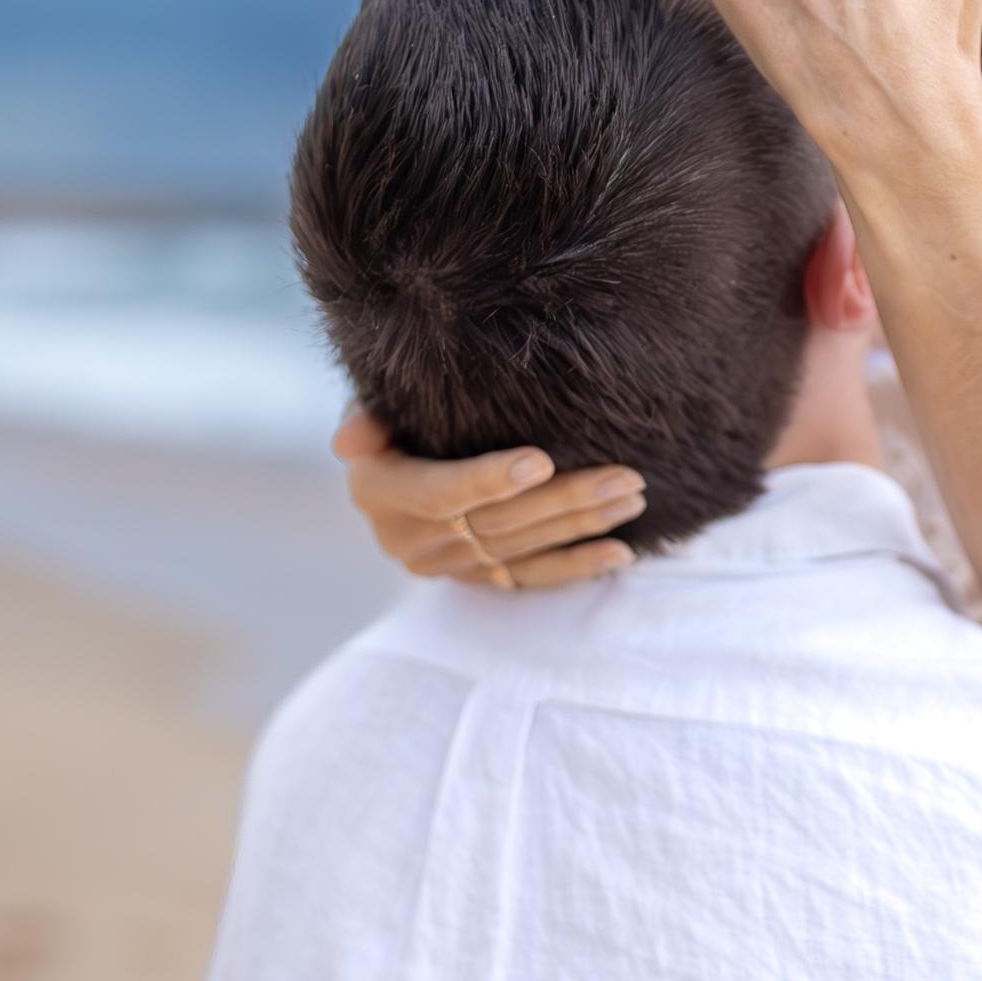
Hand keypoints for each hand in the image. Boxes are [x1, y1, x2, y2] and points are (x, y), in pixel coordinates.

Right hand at [333, 408, 646, 588]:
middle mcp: (406, 539)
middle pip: (496, 524)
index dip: (489, 480)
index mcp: (377, 493)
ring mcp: (444, 565)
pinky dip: (577, 566)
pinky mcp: (474, 579)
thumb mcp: (376, 401)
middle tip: (625, 477)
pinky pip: (531, 579)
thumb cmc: (397, 408)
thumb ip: (368, 416)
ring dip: (582, 527)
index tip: (543, 461)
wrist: (400, 450)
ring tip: (633, 498)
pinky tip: (620, 551)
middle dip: (564, 500)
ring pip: (522, 550)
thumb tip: (348, 445)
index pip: (439, 494)